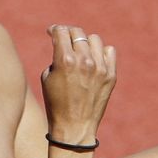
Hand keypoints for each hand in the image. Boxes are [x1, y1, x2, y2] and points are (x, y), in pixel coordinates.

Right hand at [40, 25, 116, 145]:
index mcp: (64, 60)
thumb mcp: (47, 77)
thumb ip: (56, 56)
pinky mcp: (110, 75)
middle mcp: (83, 60)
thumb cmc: (55, 104)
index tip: (52, 32)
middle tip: (65, 40)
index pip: (61, 31)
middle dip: (68, 34)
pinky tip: (93, 60)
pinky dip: (100, 53)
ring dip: (85, 42)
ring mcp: (99, 67)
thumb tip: (64, 44)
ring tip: (80, 52)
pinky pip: (109, 51)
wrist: (74, 128)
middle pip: (77, 32)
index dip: (54, 29)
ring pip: (94, 39)